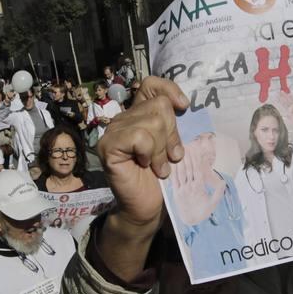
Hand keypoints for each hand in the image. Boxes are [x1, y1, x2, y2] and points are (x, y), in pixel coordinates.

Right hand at [97, 77, 188, 227]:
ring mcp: (113, 131)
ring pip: (152, 122)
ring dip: (162, 149)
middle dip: (172, 134)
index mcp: (139, 115)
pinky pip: (139, 137)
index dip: (169, 89)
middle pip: (159, 106)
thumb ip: (173, 124)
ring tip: (159, 166)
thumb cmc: (162, 179)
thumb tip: (183, 103)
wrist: (148, 208)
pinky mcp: (108, 146)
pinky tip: (146, 166)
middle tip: (170, 157)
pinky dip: (149, 153)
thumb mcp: (174, 145)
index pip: (151, 85)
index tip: (184, 107)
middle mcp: (124, 119)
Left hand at [170, 149, 225, 224]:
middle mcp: (189, 187)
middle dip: (188, 157)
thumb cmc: (203, 212)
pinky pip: (174, 180)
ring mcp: (181, 190)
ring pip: (181, 173)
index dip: (196, 160)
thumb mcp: (214, 203)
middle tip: (187, 146)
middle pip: (189, 169)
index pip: (198, 171)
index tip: (196, 151)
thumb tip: (223, 182)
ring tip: (180, 151)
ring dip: (181, 161)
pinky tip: (173, 163)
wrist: (191, 222)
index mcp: (199, 188)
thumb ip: (218, 192)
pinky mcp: (175, 193)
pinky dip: (173, 171)